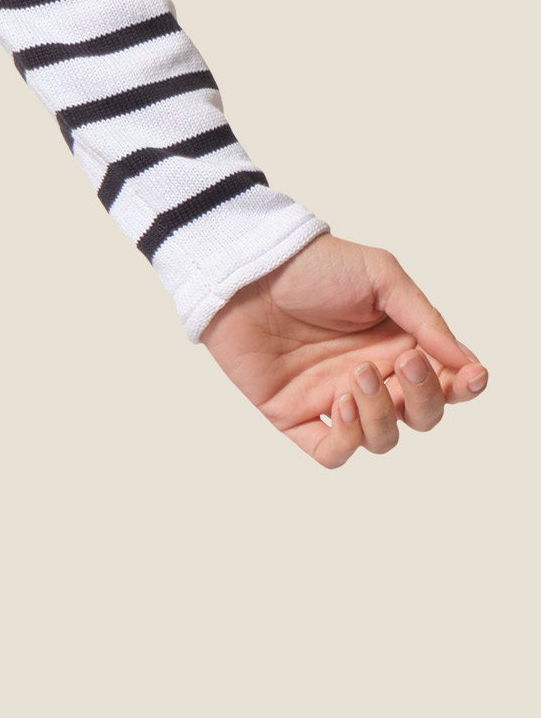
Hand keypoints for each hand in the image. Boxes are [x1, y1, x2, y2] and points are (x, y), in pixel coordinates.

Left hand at [200, 231, 487, 466]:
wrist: (247, 268)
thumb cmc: (313, 264)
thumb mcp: (379, 275)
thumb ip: (424, 318)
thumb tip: (468, 361)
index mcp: (396, 343)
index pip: (445, 382)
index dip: (463, 387)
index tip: (470, 376)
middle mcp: (371, 376)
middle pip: (421, 416)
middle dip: (424, 398)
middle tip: (404, 364)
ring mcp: (334, 398)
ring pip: (382, 439)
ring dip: (382, 415)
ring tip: (360, 375)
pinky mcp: (295, 416)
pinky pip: (333, 453)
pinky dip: (346, 439)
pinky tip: (338, 403)